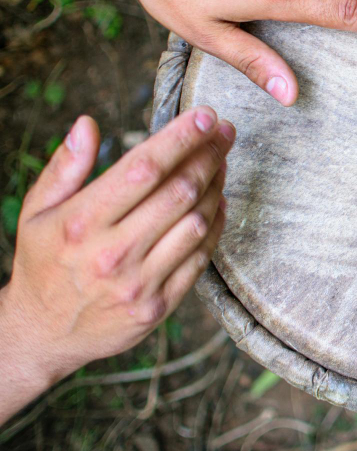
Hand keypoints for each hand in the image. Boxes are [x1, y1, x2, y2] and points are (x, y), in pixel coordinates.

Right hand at [0, 107, 232, 422]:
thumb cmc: (43, 262)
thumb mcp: (37, 211)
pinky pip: (201, 258)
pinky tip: (219, 203)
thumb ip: (66, 166)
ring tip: (221, 163)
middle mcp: (112, 252)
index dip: (181, 138)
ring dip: (217, 187)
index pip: (143, 168)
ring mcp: (139, 282)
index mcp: (81, 222)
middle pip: (179, 192)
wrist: (40, 334)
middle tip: (225, 133)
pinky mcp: (159, 306)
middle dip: (208, 155)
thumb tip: (87, 123)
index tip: (207, 116)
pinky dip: (216, 226)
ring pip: (197, 223)